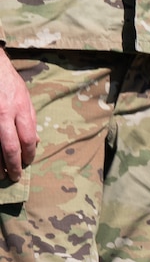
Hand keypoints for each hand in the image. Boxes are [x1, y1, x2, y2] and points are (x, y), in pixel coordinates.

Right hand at [0, 49, 37, 181]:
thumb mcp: (25, 97)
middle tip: (14, 177)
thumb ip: (29, 118)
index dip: (29, 154)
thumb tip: (35, 140)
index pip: (28, 138)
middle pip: (10, 147)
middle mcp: (4, 115)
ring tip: (1, 175)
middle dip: (13, 165)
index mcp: (20, 109)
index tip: (28, 163)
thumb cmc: (8, 84)